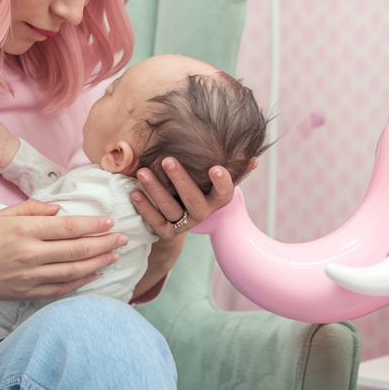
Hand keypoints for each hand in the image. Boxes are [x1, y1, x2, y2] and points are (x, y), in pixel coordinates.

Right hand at [0, 199, 127, 300]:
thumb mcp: (5, 214)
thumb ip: (33, 208)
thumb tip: (60, 210)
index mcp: (24, 229)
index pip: (67, 227)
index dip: (92, 226)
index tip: (110, 222)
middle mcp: (29, 253)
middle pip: (76, 250)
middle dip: (104, 244)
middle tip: (123, 239)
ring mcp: (29, 276)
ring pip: (72, 271)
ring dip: (98, 264)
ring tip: (114, 256)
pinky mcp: (27, 292)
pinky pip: (60, 288)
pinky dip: (80, 282)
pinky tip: (94, 275)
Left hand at [130, 157, 244, 240]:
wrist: (185, 216)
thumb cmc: (203, 187)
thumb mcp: (218, 179)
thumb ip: (235, 168)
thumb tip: (254, 157)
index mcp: (218, 200)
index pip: (225, 193)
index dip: (222, 182)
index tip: (216, 167)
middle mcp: (202, 214)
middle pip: (193, 200)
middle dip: (180, 179)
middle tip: (168, 159)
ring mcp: (184, 224)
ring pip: (170, 209)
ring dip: (156, 190)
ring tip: (143, 172)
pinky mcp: (166, 232)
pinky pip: (155, 222)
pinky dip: (144, 207)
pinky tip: (134, 192)